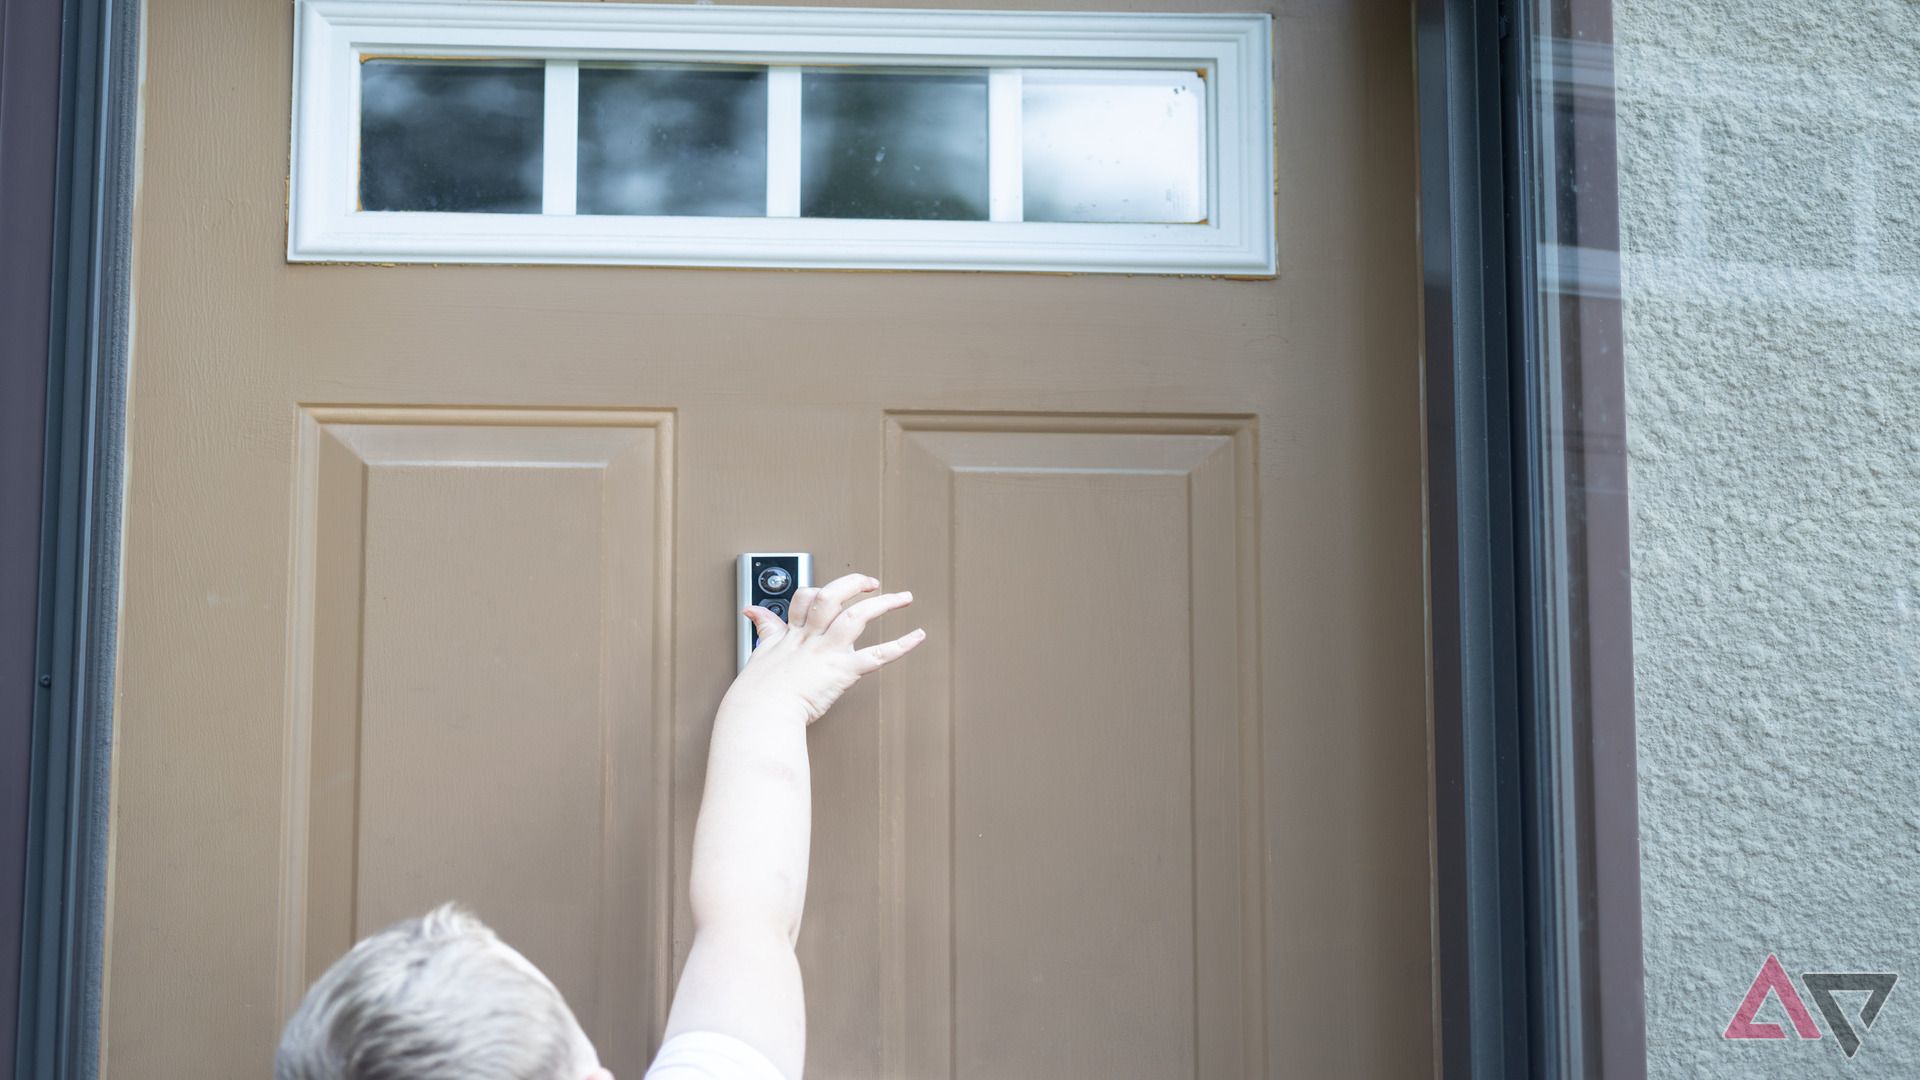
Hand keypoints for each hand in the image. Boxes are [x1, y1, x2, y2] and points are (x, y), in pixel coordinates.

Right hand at [732, 572, 925, 723]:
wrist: (761, 711)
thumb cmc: (758, 690)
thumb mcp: (759, 652)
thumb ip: (764, 628)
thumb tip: (753, 611)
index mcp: (793, 632)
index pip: (806, 598)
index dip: (819, 591)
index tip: (829, 592)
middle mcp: (812, 637)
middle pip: (834, 596)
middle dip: (855, 584)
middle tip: (871, 582)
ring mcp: (828, 652)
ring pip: (857, 617)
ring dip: (884, 604)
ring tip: (903, 597)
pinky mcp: (842, 672)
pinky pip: (877, 655)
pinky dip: (900, 645)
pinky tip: (916, 636)